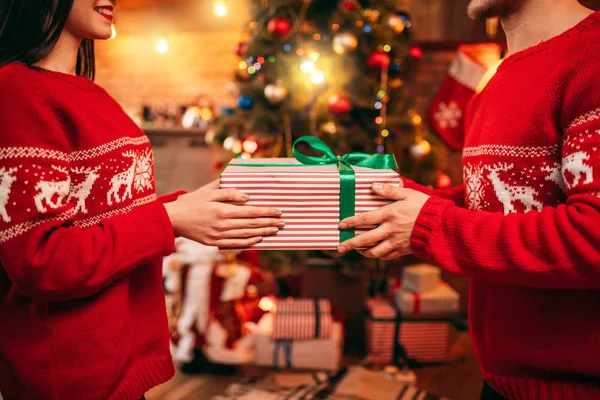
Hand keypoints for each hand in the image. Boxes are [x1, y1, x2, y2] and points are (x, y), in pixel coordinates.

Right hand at [164, 180, 282, 247]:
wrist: (173, 219)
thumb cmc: (191, 202)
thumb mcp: (208, 191)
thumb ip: (229, 192)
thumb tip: (247, 197)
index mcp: (222, 210)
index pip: (250, 211)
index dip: (266, 212)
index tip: (279, 211)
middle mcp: (222, 224)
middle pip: (251, 224)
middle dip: (269, 223)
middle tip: (283, 222)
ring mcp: (218, 236)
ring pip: (246, 235)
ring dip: (262, 233)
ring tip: (275, 230)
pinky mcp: (214, 243)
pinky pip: (235, 244)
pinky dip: (249, 243)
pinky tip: (258, 239)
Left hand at [336, 183, 429, 259]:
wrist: (442, 227)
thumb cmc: (425, 207)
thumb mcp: (408, 194)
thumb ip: (390, 190)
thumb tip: (372, 186)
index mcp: (390, 215)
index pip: (365, 219)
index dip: (351, 222)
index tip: (341, 224)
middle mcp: (390, 230)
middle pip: (365, 240)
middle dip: (350, 244)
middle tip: (340, 247)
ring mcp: (396, 242)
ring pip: (375, 252)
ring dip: (363, 252)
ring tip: (356, 250)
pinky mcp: (403, 250)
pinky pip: (386, 256)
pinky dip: (378, 255)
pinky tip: (373, 252)